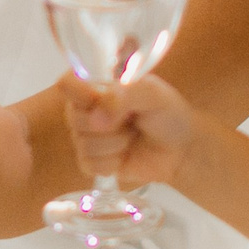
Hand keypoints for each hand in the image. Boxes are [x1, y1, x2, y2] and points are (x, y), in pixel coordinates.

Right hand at [56, 71, 203, 187]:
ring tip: (132, 136)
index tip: (101, 101)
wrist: (180, 150)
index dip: (81, 94)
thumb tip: (98, 116)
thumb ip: (126, 94)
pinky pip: (89, 165)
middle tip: (131, 120)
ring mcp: (86, 137)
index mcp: (96, 84)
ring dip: (115, 144)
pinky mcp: (92, 163)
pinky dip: (113, 162)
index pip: (67, 83)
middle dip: (108, 123)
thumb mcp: (153, 93)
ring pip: (84, 144)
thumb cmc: (167, 113)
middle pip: (74, 118)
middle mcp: (85, 109)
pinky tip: (125, 155)